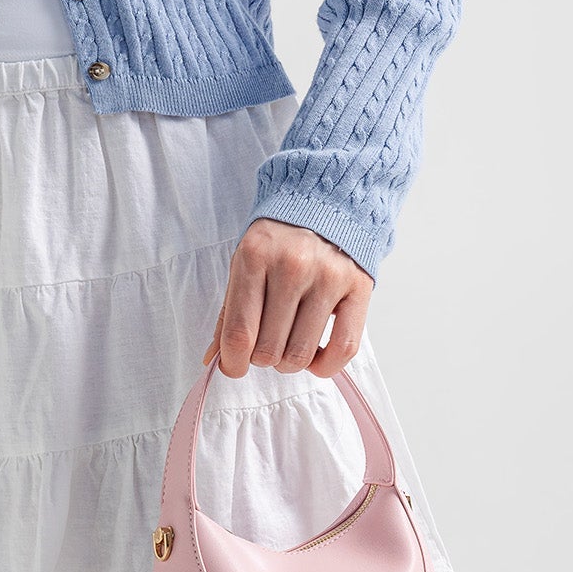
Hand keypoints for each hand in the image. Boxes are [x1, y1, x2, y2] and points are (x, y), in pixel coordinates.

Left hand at [202, 218, 372, 379]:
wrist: (325, 204)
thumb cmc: (278, 242)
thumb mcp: (245, 264)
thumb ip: (229, 313)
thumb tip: (214, 361)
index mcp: (255, 256)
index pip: (240, 331)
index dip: (233, 362)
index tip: (234, 367)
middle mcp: (292, 265)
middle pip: (269, 349)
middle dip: (262, 359)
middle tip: (266, 345)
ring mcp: (328, 276)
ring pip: (301, 354)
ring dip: (290, 363)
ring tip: (288, 345)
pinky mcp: (358, 287)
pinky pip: (343, 348)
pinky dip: (325, 366)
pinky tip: (315, 359)